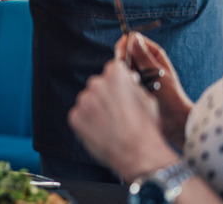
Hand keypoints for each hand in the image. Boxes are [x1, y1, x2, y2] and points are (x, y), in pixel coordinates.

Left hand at [68, 60, 174, 181]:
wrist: (137, 154)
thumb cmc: (146, 128)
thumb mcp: (148, 99)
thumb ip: (133, 86)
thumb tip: (127, 80)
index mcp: (115, 74)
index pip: (112, 69)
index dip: (118, 81)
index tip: (120, 91)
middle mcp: (96, 83)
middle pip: (98, 85)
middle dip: (105, 95)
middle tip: (116, 113)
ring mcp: (83, 101)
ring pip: (88, 101)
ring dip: (95, 109)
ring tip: (110, 125)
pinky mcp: (74, 117)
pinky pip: (80, 116)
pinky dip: (87, 123)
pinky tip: (100, 132)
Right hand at [115, 32, 193, 146]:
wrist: (173, 120)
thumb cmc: (171, 96)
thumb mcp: (158, 74)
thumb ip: (144, 57)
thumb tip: (133, 37)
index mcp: (153, 53)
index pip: (132, 40)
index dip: (124, 46)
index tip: (121, 56)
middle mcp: (144, 61)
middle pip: (124, 52)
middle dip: (123, 62)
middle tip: (128, 75)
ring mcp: (137, 73)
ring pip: (121, 66)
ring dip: (124, 75)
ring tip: (133, 86)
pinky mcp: (132, 84)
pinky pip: (121, 79)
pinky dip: (123, 84)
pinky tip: (130, 92)